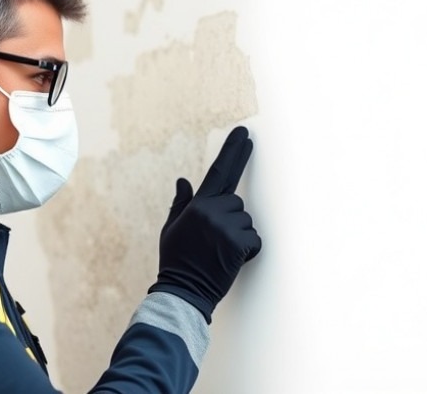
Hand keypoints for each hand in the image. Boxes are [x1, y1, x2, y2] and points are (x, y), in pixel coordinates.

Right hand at [148, 126, 261, 322]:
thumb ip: (181, 203)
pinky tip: (229, 260)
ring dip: (239, 236)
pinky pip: (255, 240)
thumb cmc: (176, 262)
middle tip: (214, 241)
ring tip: (219, 253)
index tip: (245, 134)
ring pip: (247, 221)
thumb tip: (183, 180)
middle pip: (237, 203)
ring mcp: (226, 226)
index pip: (219, 171)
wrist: (182, 292)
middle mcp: (212, 210)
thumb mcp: (171, 229)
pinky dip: (248, 251)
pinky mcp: (239, 242)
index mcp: (196, 205)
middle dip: (231, 219)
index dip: (234, 151)